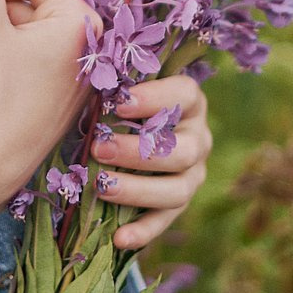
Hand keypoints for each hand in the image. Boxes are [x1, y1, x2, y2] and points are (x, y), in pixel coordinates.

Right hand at [0, 0, 100, 210]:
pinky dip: (22, 64)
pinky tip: (3, 87)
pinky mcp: (74, 100)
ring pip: (41, 33)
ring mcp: (87, 77)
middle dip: (6, 14)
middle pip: (41, 2)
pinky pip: (47, 62)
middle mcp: (95, 47)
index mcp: (81, 22)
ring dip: (11, 39)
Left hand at [90, 74, 211, 249]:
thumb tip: (94, 52)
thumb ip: (113, 76)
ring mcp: (193, 173)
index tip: (119, 102)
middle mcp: (198, 137)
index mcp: (188, 101)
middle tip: (99, 149)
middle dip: (138, 152)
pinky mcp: (179, 203)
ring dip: (138, 189)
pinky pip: (166, 220)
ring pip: (177, 188)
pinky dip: (143, 231)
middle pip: (180, 150)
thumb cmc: (115, 103)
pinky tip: (119, 239)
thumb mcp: (118, 87)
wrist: (124, 135)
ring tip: (102, 187)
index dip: (155, 98)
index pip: (185, 95)